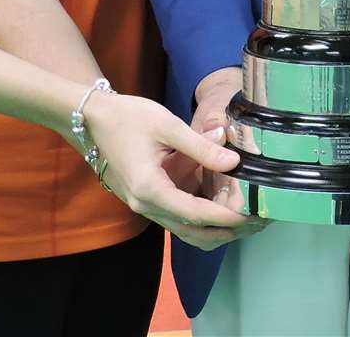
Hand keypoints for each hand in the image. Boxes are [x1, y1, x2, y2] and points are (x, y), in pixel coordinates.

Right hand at [78, 91, 262, 249]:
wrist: (93, 120)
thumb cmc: (128, 118)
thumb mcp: (168, 125)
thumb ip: (201, 146)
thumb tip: (233, 161)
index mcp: (150, 189)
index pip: (196, 214)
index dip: (226, 218)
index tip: (251, 217)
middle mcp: (146, 205)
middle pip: (192, 232)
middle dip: (225, 232)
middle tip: (255, 223)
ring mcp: (144, 206)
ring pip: (184, 231)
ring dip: (214, 231)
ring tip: (244, 219)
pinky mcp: (146, 201)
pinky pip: (177, 220)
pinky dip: (201, 220)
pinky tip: (221, 207)